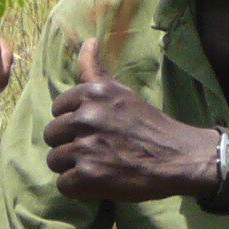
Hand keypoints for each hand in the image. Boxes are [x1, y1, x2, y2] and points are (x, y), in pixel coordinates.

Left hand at [43, 38, 219, 203]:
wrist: (177, 157)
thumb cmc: (148, 124)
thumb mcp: (121, 91)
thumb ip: (95, 70)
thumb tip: (88, 41)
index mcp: (91, 93)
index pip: (57, 109)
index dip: (72, 123)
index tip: (92, 129)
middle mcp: (85, 117)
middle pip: (51, 136)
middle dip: (68, 145)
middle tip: (94, 149)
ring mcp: (85, 147)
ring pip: (54, 161)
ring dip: (72, 167)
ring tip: (97, 165)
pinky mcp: (88, 175)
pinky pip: (63, 185)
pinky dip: (78, 188)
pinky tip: (97, 181)